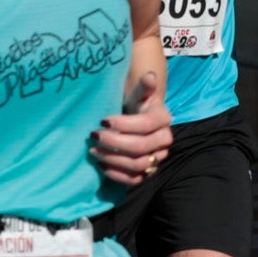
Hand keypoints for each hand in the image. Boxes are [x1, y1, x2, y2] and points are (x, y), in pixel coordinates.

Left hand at [91, 71, 172, 186]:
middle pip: (141, 147)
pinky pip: (135, 180)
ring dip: (112, 159)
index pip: (145, 125)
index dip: (123, 124)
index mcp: (163, 119)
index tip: (102, 121)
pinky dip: (116, 174)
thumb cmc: (134, 105)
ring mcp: (157, 157)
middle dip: (114, 142)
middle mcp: (164, 140)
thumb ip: (143, 87)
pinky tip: (101, 165)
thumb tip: (150, 76)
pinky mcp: (147, 171)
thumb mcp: (137, 94)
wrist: (135, 119)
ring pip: (138, 165)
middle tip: (94, 136)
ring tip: (93, 151)